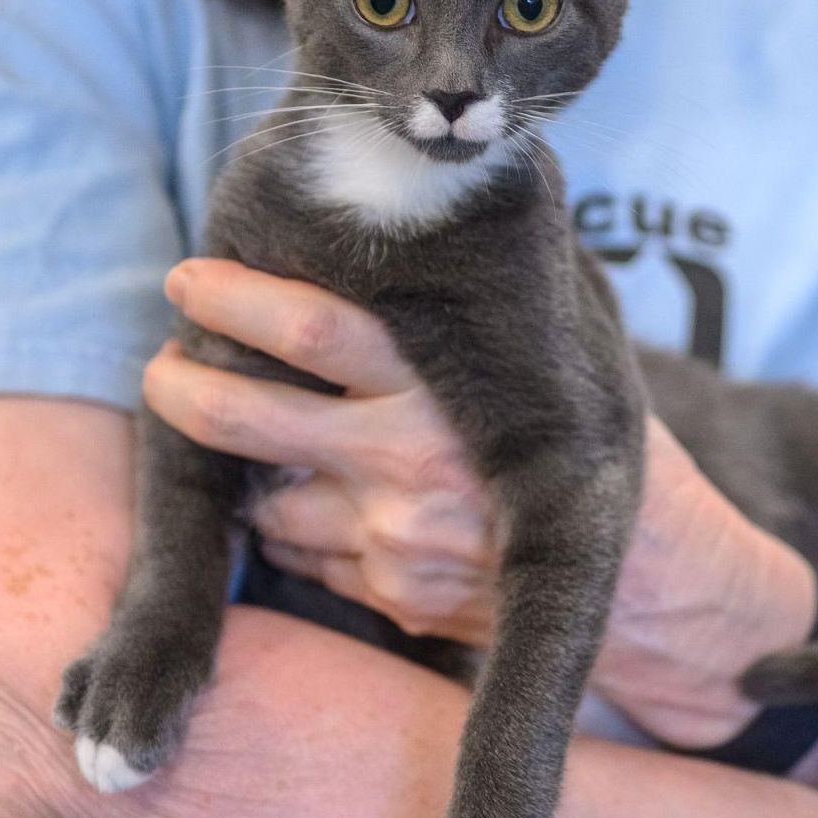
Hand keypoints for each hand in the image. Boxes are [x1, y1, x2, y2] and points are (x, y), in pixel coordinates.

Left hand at [148, 258, 814, 744]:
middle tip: (160, 364)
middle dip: (187, 386)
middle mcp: (416, 468)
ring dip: (243, 469)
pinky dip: (300, 524)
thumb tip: (422, 218)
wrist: (657, 586)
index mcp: (451, 391)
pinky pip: (307, 556)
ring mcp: (398, 545)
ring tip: (253, 434)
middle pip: (258, 419)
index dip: (238, 300)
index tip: (190, 276)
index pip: (317, 333)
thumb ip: (488, 306)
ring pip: (267, 498)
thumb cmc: (600, 442)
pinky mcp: (393, 598)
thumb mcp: (566, 355)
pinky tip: (334, 502)